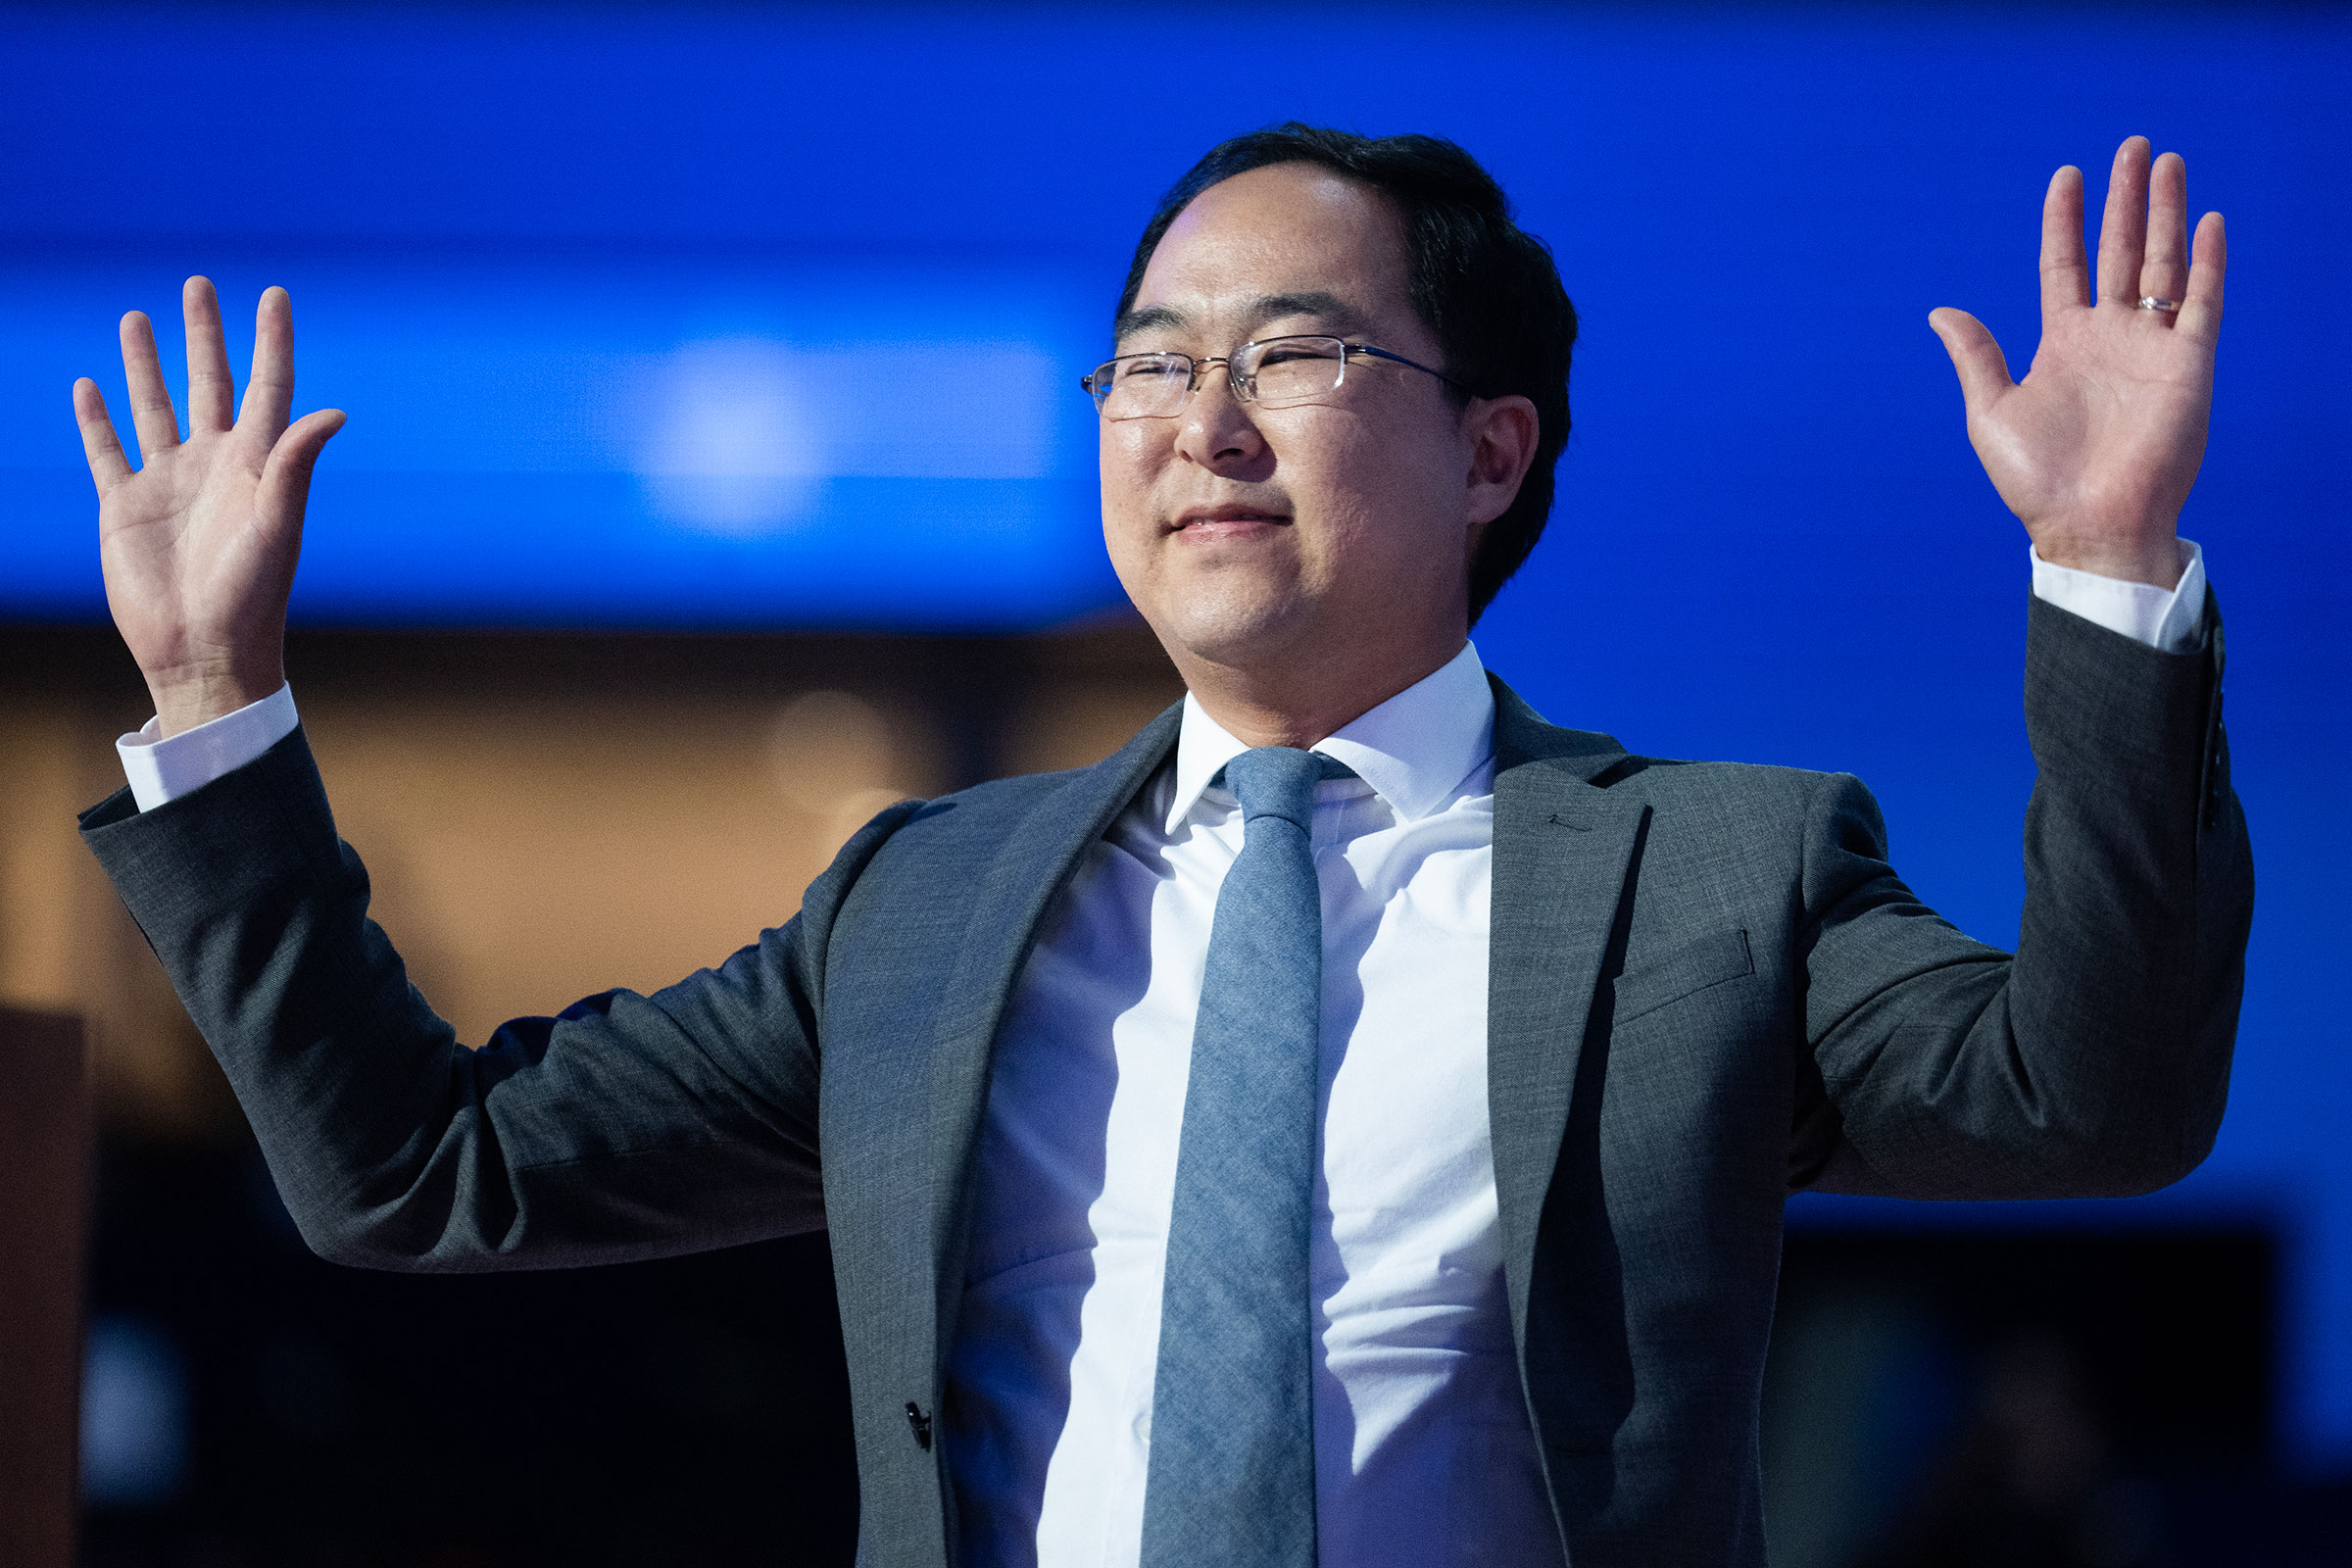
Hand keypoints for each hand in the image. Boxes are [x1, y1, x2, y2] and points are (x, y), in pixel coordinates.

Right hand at [73, 278, 344, 736]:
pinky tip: (88, 384)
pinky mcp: (123, 506)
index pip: (267, 387)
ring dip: (145, 363)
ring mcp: (167, 482)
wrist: (203, 650)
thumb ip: (294, 464)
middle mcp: (213, 465)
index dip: (270, 341)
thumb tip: (335, 412)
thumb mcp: (278, 524)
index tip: (273, 294)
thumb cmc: (252, 594)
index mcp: (257, 465)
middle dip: (204, 335)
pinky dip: (95, 418)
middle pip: (208, 383)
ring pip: (153, 406)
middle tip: (198, 284)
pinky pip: (106, 450)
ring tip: (137, 317)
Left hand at [1930, 137, 2223, 588]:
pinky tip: (2205, 222)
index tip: (2067, 174)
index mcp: (2062, 344)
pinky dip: (2205, 263)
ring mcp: (2151, 348)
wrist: (2088, 525)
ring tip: (2166, 162)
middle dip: (2125, 199)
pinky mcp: (2188, 366)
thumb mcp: (1991, 411)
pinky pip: (2201, 304)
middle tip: (2131, 146)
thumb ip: (1975, 356)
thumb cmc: (2036, 480)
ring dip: (2165, 212)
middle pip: (2119, 250)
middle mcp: (2109, 337)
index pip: (2065, 264)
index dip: (2066, 220)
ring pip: (2162, 263)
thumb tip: (1940, 311)